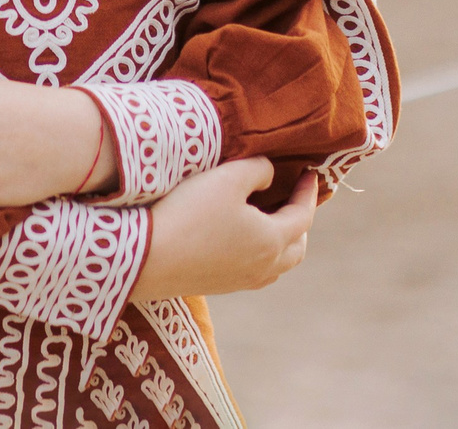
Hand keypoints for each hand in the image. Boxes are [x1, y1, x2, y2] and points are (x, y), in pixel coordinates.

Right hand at [130, 158, 315, 299]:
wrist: (147, 258)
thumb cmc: (190, 213)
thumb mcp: (227, 178)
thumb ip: (258, 170)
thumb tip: (269, 176)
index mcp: (272, 241)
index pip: (303, 216)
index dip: (309, 192)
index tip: (311, 174)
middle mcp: (264, 267)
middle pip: (297, 248)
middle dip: (301, 222)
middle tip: (294, 199)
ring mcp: (241, 281)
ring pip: (278, 265)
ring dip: (283, 243)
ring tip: (271, 221)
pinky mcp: (219, 286)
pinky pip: (256, 273)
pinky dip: (263, 256)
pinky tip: (243, 242)